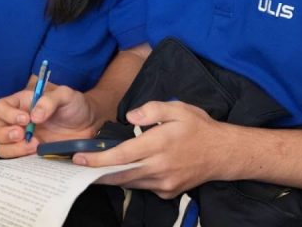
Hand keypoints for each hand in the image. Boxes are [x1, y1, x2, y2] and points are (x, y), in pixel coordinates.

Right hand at [0, 82, 103, 158]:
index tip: (26, 119)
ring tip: (35, 145)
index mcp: (21, 103)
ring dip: (13, 148)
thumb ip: (50, 100)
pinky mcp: (30, 154)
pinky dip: (22, 158)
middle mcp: (16, 122)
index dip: (7, 114)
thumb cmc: (75, 105)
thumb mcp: (66, 95)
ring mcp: (21, 140)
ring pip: (1, 147)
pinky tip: (38, 153)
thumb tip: (35, 116)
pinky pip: (16, 160)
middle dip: (1, 134)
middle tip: (21, 134)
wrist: (90, 124)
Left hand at [73, 101, 231, 198]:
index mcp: (160, 144)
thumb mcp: (178, 108)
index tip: (80, 158)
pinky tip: (125, 170)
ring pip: (130, 182)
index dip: (98, 159)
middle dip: (96, 172)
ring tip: (95, 168)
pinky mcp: (167, 192)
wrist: (223, 154)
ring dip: (111, 177)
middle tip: (78, 167)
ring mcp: (164, 183)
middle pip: (120, 175)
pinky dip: (131, 179)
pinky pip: (143, 187)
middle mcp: (160, 167)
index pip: (123, 155)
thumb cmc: (199, 128)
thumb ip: (152, 109)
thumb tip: (130, 117)